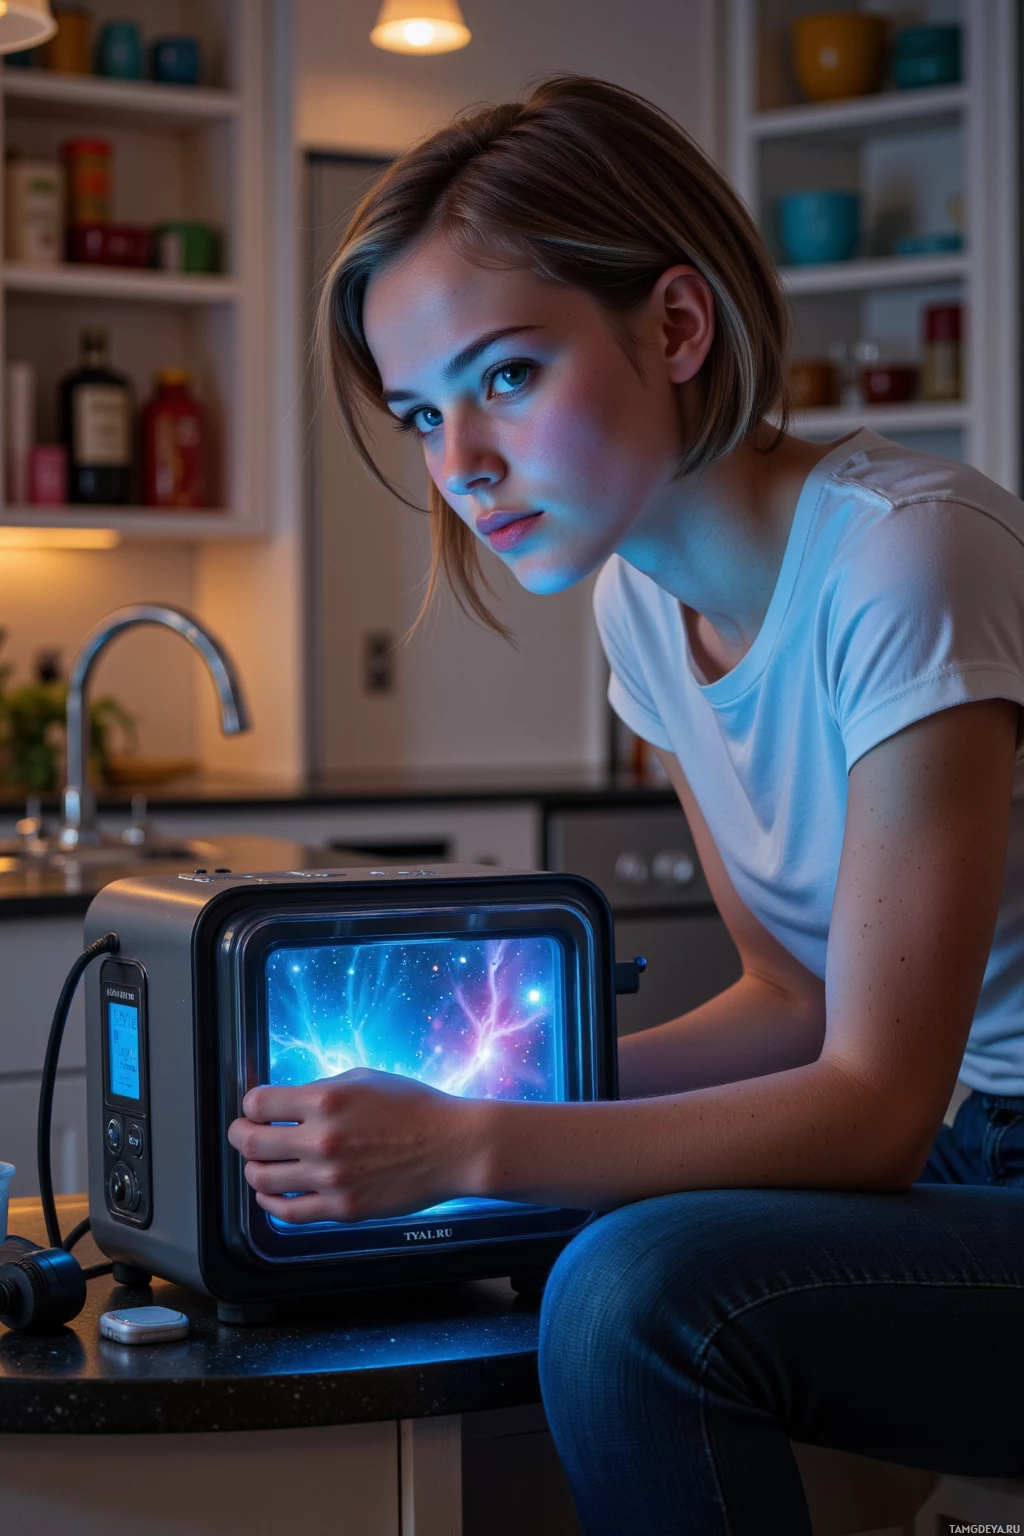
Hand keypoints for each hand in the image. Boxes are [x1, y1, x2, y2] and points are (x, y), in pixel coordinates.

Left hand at [226, 1069, 484, 1223]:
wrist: (453, 1146)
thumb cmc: (414, 1107)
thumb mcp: (364, 1079)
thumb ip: (320, 1089)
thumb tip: (286, 1101)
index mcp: (326, 1100)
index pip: (257, 1103)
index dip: (250, 1105)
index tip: (253, 1108)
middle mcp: (322, 1139)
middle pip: (251, 1142)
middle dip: (240, 1135)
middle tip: (243, 1134)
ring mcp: (331, 1178)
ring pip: (262, 1180)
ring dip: (254, 1170)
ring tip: (261, 1164)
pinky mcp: (343, 1208)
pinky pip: (288, 1212)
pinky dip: (271, 1203)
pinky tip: (273, 1195)